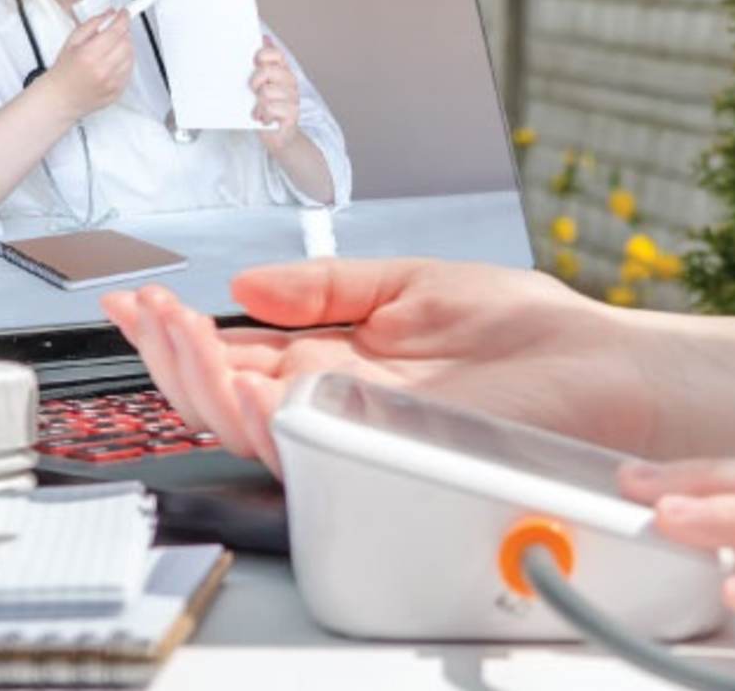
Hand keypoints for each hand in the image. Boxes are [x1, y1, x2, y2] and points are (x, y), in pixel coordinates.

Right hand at [43, 10, 133, 121]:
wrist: (60, 97)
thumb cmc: (63, 71)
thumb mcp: (72, 42)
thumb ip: (92, 24)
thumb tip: (109, 14)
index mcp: (89, 55)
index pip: (116, 31)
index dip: (123, 19)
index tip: (125, 13)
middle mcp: (103, 69)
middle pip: (127, 43)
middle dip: (123, 33)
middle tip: (115, 31)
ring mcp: (112, 82)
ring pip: (131, 57)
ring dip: (125, 48)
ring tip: (110, 49)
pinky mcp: (118, 91)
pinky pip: (130, 71)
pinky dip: (125, 63)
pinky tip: (112, 63)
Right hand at [100, 259, 660, 476]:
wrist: (595, 366)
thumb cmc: (527, 332)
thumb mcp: (410, 285)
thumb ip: (327, 287)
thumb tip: (249, 285)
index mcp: (342, 359)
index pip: (242, 354)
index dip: (186, 330)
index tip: (141, 298)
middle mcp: (339, 400)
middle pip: (229, 393)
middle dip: (174, 354)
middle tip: (139, 312)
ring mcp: (355, 428)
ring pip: (248, 423)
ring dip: (196, 378)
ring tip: (167, 328)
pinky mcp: (378, 448)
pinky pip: (298, 441)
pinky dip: (253, 409)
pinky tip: (227, 370)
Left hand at [250, 35, 299, 150]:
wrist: (277, 137)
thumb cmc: (266, 109)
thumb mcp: (260, 84)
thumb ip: (262, 62)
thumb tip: (265, 37)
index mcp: (283, 72)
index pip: (276, 54)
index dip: (263, 56)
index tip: (254, 63)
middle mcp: (291, 84)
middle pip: (268, 71)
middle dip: (255, 81)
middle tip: (252, 91)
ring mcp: (293, 99)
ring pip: (266, 92)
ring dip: (258, 102)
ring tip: (259, 109)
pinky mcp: (292, 115)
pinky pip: (270, 108)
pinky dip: (262, 115)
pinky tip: (263, 119)